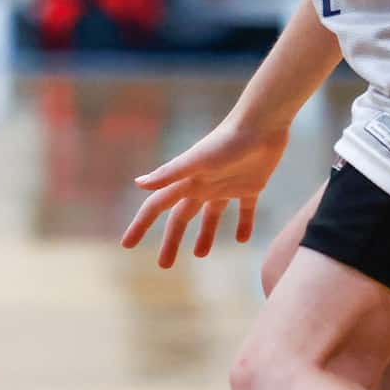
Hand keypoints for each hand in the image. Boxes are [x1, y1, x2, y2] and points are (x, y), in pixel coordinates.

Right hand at [123, 115, 287, 265]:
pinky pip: (245, 210)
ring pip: (211, 216)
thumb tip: (138, 184)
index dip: (141, 225)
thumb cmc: (227, 141)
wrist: (262, 124)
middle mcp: (202, 185)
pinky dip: (244, 224)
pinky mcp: (251, 186)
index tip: (127, 245)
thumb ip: (169, 173)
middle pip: (181, 218)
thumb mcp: (197, 160)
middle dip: (171, 241)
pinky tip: (242, 240)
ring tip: (200, 254)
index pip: (157, 207)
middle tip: (164, 265)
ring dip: (204, 235)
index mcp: (187, 181)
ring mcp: (226, 186)